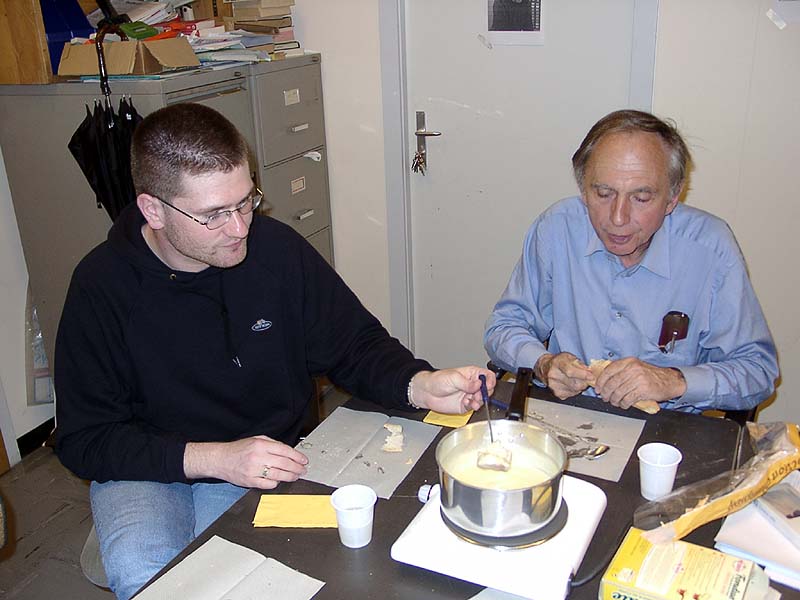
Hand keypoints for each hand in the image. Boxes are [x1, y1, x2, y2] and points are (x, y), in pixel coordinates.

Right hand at [184, 436, 308, 489]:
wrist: (220, 459)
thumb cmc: (238, 449)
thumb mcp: (256, 439)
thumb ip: (272, 444)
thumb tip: (289, 451)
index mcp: (261, 444)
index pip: (285, 450)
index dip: (297, 456)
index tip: (304, 460)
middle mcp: (258, 456)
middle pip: (284, 464)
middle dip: (297, 468)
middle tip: (303, 470)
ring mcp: (254, 470)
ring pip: (278, 475)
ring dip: (290, 477)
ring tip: (295, 476)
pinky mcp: (250, 481)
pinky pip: (268, 484)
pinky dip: (276, 483)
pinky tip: (279, 480)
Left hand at [410, 367, 495, 413]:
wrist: (427, 393)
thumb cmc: (437, 380)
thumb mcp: (453, 378)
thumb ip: (467, 383)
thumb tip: (479, 384)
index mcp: (471, 374)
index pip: (487, 375)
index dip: (490, 380)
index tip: (488, 385)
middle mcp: (472, 385)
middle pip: (488, 388)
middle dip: (485, 392)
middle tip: (478, 394)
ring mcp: (469, 395)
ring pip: (482, 399)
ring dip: (480, 400)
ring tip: (473, 400)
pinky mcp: (466, 405)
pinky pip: (475, 406)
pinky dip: (474, 406)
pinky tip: (470, 404)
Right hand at [535, 353, 592, 399]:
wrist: (545, 367)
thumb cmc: (559, 361)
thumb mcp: (569, 356)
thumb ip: (579, 363)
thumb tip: (589, 371)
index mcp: (557, 363)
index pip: (570, 371)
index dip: (583, 375)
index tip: (591, 376)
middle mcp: (553, 375)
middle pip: (574, 384)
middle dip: (585, 382)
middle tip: (588, 379)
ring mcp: (554, 385)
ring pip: (574, 390)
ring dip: (581, 386)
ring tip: (579, 380)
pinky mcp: (556, 393)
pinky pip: (572, 394)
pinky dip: (576, 390)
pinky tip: (573, 384)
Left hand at [593, 357, 685, 408]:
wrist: (670, 380)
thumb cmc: (651, 375)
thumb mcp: (635, 367)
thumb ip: (621, 371)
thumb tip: (604, 380)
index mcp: (629, 362)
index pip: (608, 370)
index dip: (600, 381)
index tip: (598, 388)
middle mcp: (632, 369)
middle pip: (611, 383)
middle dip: (605, 393)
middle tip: (605, 397)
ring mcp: (638, 379)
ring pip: (618, 393)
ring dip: (614, 400)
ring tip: (614, 402)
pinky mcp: (643, 390)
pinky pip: (627, 399)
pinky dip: (623, 404)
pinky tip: (624, 404)